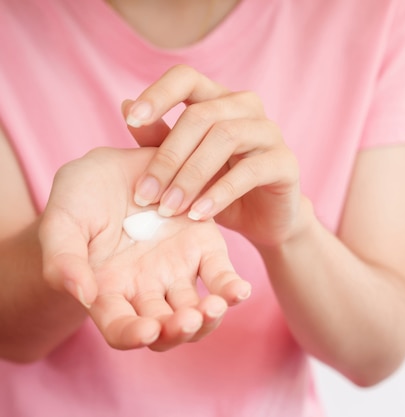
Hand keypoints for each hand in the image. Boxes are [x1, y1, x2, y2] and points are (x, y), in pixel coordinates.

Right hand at [39, 147, 250, 350]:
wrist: (115, 165)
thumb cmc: (80, 198)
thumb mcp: (63, 221)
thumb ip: (64, 259)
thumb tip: (84, 294)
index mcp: (110, 293)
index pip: (121, 329)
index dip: (133, 335)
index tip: (146, 330)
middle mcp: (147, 290)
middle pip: (167, 329)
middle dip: (179, 330)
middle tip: (187, 320)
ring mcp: (178, 271)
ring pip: (198, 311)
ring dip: (209, 316)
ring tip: (214, 306)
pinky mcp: (204, 248)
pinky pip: (220, 275)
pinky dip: (231, 287)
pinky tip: (239, 290)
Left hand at [123, 65, 303, 246]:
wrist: (264, 221)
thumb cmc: (220, 188)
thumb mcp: (183, 166)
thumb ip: (159, 139)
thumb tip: (126, 107)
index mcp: (218, 100)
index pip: (186, 78)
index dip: (158, 94)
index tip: (132, 121)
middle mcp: (247, 108)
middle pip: (201, 115)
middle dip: (168, 156)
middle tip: (145, 194)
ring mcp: (270, 132)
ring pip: (225, 137)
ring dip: (191, 175)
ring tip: (170, 208)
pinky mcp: (286, 162)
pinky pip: (250, 171)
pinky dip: (220, 193)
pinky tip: (199, 214)